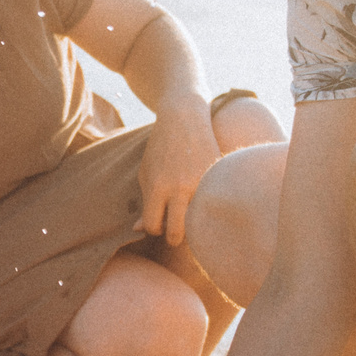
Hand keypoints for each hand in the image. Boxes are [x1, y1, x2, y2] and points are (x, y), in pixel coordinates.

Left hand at [136, 98, 219, 245]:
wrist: (185, 118)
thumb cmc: (161, 149)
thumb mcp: (146, 173)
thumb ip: (144, 202)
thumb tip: (138, 230)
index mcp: (158, 187)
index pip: (153, 226)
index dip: (154, 228)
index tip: (158, 222)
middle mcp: (180, 188)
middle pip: (176, 233)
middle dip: (173, 237)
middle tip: (175, 232)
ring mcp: (201, 183)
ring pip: (198, 223)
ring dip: (193, 225)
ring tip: (189, 218)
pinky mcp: (217, 177)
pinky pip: (212, 204)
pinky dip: (207, 207)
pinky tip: (203, 202)